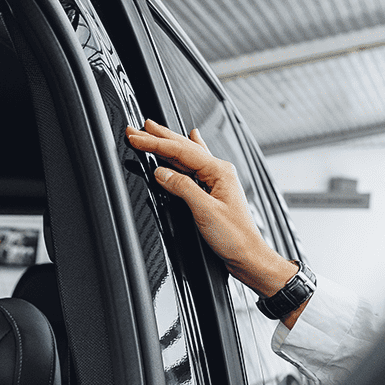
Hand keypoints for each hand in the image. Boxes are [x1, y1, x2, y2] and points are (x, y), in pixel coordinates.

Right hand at [125, 119, 305, 324]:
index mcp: (219, 171)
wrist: (248, 256)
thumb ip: (182, 188)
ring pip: (187, 155)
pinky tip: (194, 139)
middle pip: (183, 147)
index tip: (136, 137)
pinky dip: (188, 152)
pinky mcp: (213, 192)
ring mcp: (217, 181)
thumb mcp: (204, 211)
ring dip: (168, 143)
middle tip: (137, 129)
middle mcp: (219, 172)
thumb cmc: (234, 237)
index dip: (155, 143)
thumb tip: (161, 173)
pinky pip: (195, 165)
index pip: (180, 151)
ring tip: (153, 131)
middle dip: (159, 137)